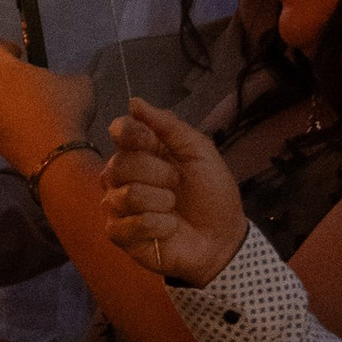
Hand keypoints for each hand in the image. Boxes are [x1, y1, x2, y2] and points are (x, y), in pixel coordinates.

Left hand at [0, 37, 93, 178]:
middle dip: (19, 85)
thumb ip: (63, 77)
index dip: (0, 45)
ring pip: (3, 108)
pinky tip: (41, 137)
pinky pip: (7, 130)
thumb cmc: (65, 111)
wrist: (57, 157)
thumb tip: (61, 84)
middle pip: (0, 82)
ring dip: (19, 109)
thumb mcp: (79, 83)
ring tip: (46, 120)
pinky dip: (19, 131)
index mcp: (7, 73)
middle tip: (45, 94)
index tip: (19, 53)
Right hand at [102, 98, 248, 285]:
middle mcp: (123, 175)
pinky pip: (128, 224)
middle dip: (159, 174)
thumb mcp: (200, 152)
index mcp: (142, 151)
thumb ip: (169, 126)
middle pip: (120, 164)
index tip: (158, 145)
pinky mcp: (119, 234)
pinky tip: (169, 229)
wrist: (223, 239)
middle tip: (177, 184)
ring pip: (126, 194)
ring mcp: (118, 205)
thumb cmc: (212, 195)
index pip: (120, 130)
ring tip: (174, 208)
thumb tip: (134, 101)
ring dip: (161, 202)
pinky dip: (158, 225)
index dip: (137, 135)